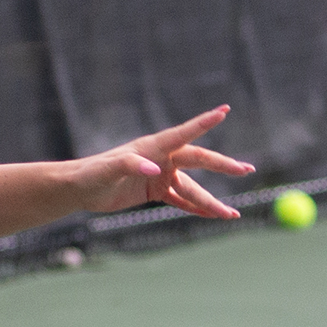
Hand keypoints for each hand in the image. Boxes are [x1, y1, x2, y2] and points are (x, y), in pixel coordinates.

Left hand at [72, 105, 255, 217]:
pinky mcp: (156, 190)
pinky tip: (212, 216)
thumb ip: (130, 165)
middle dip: (223, 166)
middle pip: (199, 161)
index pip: (184, 133)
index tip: (225, 111)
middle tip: (246, 170)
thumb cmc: (92, 174)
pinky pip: (181, 200)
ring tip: (232, 216)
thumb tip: (154, 169)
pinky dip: (197, 209)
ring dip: (212, 202)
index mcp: (152, 146)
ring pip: (193, 189)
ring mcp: (161, 175)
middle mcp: (161, 158)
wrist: (80, 188)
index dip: (204, 122)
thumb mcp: (109, 170)